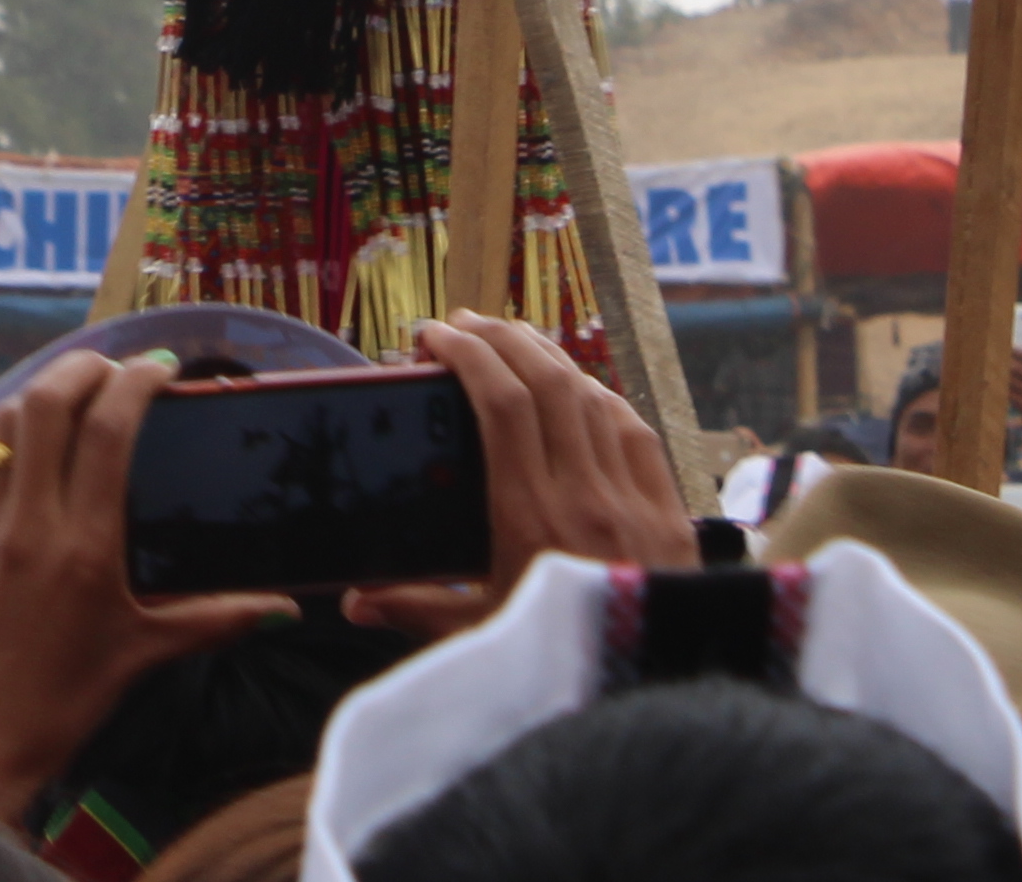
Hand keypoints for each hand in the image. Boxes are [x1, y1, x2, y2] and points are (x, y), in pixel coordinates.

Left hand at [0, 352, 292, 831]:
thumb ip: (216, 618)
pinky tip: (16, 432)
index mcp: (85, 547)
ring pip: (3, 420)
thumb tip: (286, 607)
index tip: (158, 370)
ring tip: (68, 394)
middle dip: (85, 369)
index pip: (109, 430)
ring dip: (38, 393)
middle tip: (114, 371)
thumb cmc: (66, 702)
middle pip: (50, 404)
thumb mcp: (145, 654)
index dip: (135, 383)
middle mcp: (28, 523)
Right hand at [344, 313, 701, 639]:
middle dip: (500, 338)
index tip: (433, 335)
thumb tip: (352, 603)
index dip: (467, 355)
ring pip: (591, 396)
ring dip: (547, 357)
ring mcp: (633, 499)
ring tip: (510, 341)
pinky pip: (634, 429)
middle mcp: (585, 495)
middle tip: (462, 324)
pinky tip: (578, 387)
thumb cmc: (560, 667)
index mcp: (530, 518)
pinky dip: (600, 396)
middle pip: (545, 382)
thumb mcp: (481, 638)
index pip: (502, 404)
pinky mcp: (669, 511)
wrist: (652, 697)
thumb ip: (417, 609)